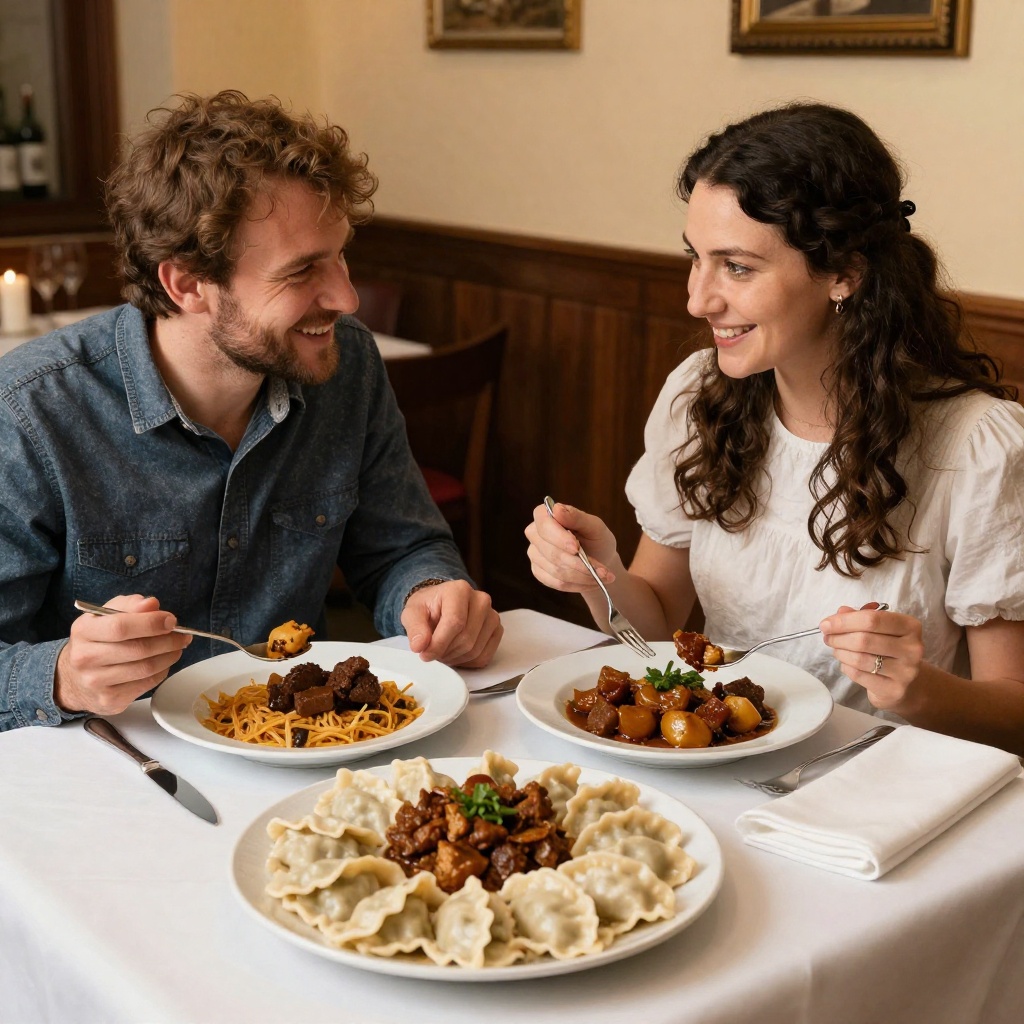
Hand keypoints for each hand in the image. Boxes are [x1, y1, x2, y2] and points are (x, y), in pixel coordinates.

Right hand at [54, 594, 191, 714]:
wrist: (72, 679)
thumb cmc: (96, 641)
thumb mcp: (105, 616)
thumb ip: (129, 605)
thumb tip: (151, 604)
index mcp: (83, 631)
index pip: (121, 626)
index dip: (151, 622)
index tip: (171, 620)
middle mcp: (85, 658)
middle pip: (138, 649)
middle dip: (168, 640)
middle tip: (182, 635)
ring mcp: (96, 683)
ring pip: (146, 668)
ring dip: (169, 656)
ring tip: (177, 647)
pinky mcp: (109, 700)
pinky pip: (146, 684)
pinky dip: (162, 671)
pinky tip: (164, 663)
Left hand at [401, 580, 501, 667]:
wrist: (441, 606)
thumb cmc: (428, 608)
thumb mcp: (413, 613)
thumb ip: (415, 628)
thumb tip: (419, 646)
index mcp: (459, 590)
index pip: (455, 622)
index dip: (439, 643)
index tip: (425, 654)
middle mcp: (481, 600)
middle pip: (466, 638)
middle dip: (445, 652)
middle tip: (432, 652)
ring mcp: (492, 616)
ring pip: (475, 650)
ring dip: (455, 658)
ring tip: (443, 651)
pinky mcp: (497, 631)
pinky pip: (484, 657)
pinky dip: (467, 662)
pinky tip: (456, 653)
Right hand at [525, 501, 618, 592]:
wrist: (599, 559)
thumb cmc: (596, 538)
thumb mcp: (594, 526)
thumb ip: (577, 517)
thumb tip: (557, 509)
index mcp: (545, 516)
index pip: (544, 525)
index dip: (559, 538)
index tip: (576, 548)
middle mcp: (535, 534)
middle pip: (551, 552)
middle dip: (578, 563)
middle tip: (602, 570)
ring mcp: (534, 554)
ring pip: (556, 571)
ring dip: (583, 576)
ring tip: (603, 576)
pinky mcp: (538, 572)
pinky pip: (557, 583)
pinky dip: (578, 584)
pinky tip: (592, 582)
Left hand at [819, 603, 924, 711]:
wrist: (908, 682)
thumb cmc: (890, 649)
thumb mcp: (880, 628)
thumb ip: (860, 617)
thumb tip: (840, 613)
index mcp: (910, 626)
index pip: (872, 619)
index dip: (844, 621)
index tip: (826, 624)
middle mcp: (912, 649)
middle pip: (863, 639)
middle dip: (838, 637)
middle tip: (827, 637)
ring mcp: (905, 671)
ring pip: (859, 659)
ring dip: (840, 652)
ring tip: (836, 649)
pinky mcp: (894, 690)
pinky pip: (858, 675)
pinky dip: (846, 667)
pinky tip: (846, 663)